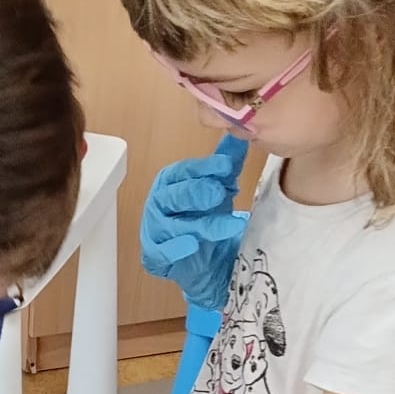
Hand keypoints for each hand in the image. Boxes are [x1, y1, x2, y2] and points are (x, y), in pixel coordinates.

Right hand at [140, 135, 248, 310]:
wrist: (205, 262)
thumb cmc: (206, 219)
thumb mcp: (221, 188)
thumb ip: (227, 163)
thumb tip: (241, 130)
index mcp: (171, 182)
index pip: (184, 170)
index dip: (204, 167)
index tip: (226, 165)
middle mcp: (159, 203)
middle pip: (173, 195)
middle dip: (197, 192)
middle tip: (220, 192)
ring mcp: (154, 230)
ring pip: (172, 224)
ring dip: (202, 224)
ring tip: (231, 223)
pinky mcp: (153, 256)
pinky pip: (161, 252)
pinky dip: (175, 249)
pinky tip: (192, 245)